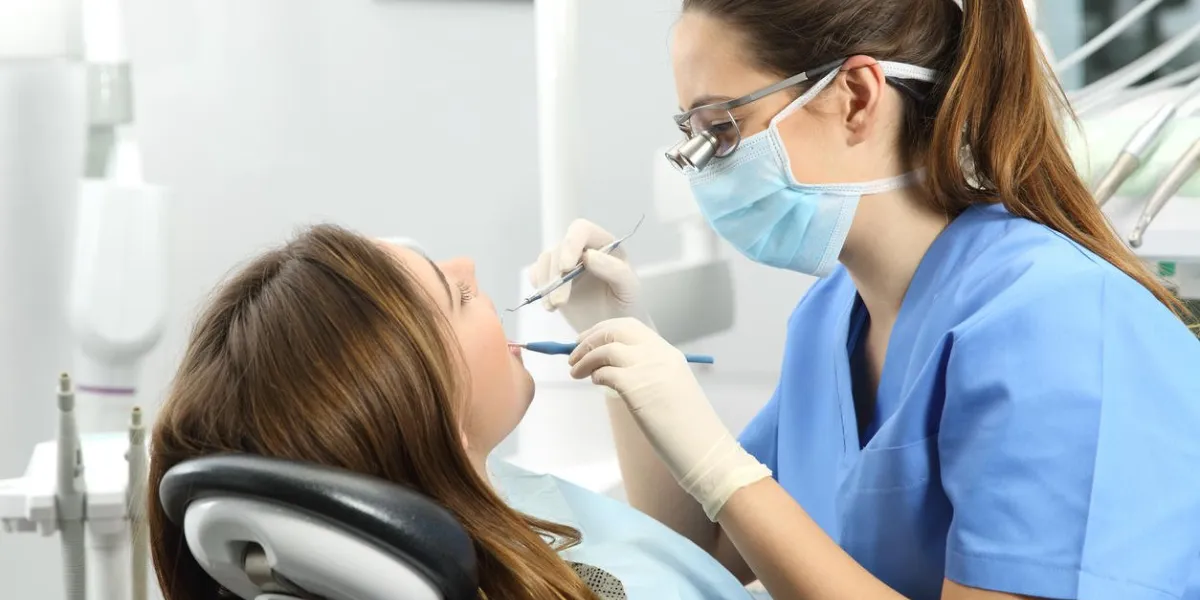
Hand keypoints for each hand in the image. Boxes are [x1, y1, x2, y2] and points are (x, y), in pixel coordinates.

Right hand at [529, 219, 648, 333]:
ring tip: (555, 306)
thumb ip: (616, 270)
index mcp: (604, 244)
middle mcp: (582, 248)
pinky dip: (540, 289)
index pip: (582, 230)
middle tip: (560, 302)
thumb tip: (589, 256)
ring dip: (547, 285)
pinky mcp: (552, 278)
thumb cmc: (625, 305)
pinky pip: (537, 274)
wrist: (612, 325)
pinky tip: (550, 306)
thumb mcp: (630, 289)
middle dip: (557, 276)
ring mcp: (565, 262)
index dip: (571, 243)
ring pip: (546, 261)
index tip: (566, 267)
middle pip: (560, 249)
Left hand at [567, 318, 770, 519]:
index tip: (588, 340)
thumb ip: (647, 373)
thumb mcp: (670, 388)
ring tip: (575, 372)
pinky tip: (595, 383)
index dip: (604, 330)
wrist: (703, 448)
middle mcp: (658, 354)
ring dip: (585, 357)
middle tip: (574, 352)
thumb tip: (613, 370)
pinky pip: (606, 371)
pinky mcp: (637, 387)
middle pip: (616, 330)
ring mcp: (648, 368)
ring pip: (606, 348)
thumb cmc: (687, 426)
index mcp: (668, 353)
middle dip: (590, 338)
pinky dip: (595, 374)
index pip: (630, 328)